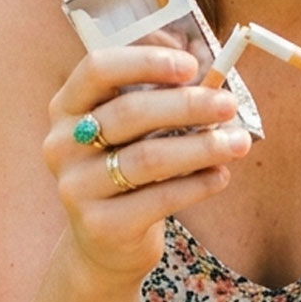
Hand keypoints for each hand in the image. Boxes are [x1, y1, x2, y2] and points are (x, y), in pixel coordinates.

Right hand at [44, 44, 251, 281]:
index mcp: (67, 107)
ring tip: (239, 143)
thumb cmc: (126, 169)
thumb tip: (207, 60)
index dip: (145, 61)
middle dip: (187, 105)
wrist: (105, 242)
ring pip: (147, 158)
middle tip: (228, 104)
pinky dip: (197, 184)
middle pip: (129, 113)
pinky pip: (158, 199)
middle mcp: (61, 144)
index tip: (191, 65)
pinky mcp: (100, 225)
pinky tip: (220, 176)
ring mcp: (75, 187)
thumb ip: (158, 94)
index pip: (97, 68)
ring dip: (202, 147)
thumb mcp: (130, 130)